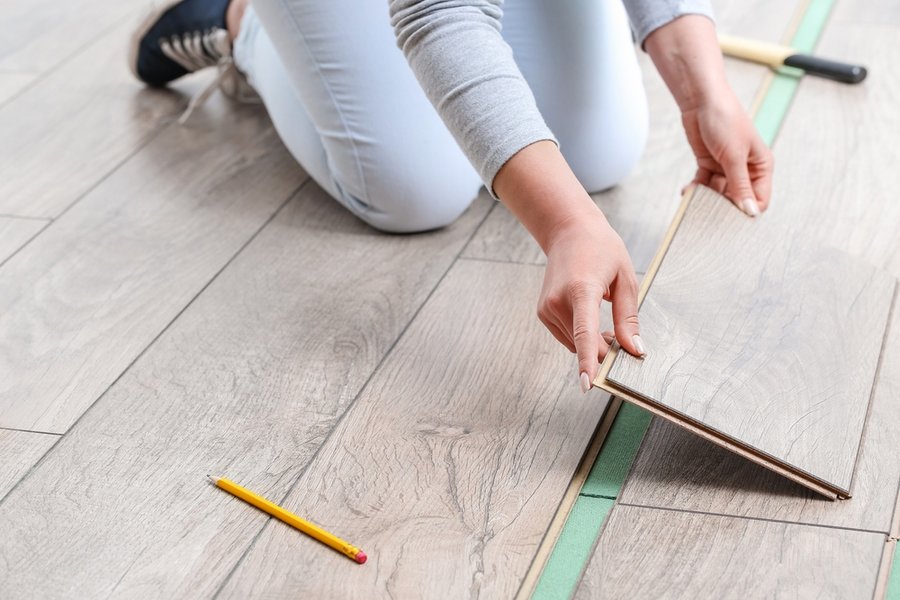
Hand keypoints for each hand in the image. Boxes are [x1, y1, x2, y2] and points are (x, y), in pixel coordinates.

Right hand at [539, 210, 643, 392]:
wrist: (569, 231)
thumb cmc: (600, 249)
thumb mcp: (625, 278)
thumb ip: (629, 318)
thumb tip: (634, 350)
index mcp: (581, 290)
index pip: (585, 333)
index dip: (588, 361)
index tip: (588, 384)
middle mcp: (558, 301)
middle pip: (585, 344)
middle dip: (605, 349)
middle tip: (623, 337)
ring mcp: (547, 308)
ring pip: (576, 344)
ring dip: (593, 343)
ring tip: (606, 322)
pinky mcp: (543, 313)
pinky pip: (567, 337)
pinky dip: (581, 336)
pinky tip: (590, 319)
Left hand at [681, 92, 773, 215]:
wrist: (701, 100)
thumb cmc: (725, 120)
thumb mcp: (734, 156)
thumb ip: (740, 185)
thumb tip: (750, 211)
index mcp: (761, 166)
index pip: (759, 199)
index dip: (746, 210)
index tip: (728, 217)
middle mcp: (746, 170)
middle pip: (737, 199)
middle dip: (723, 206)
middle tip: (707, 210)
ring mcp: (726, 168)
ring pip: (719, 194)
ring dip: (706, 198)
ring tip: (694, 198)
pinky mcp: (709, 165)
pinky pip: (704, 184)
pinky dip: (696, 189)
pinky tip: (687, 190)